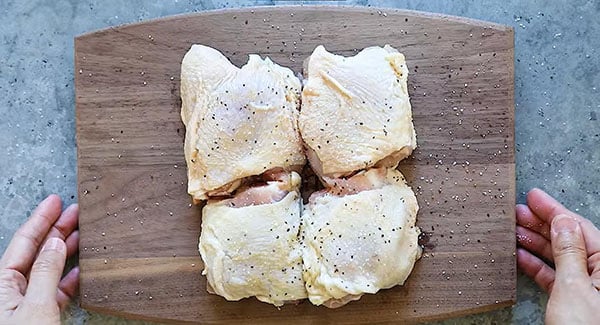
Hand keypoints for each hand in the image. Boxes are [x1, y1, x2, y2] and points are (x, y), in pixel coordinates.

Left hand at [0, 195, 78, 324]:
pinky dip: (69, 277)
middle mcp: (10, 290)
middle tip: (74, 211)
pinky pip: (55, 290)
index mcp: (1, 284)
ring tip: (81, 232)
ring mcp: (24, 303)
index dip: (40, 219)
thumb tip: (56, 244)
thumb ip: (47, 273)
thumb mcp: (35, 305)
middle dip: (55, 229)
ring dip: (65, 249)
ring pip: (47, 268)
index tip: (55, 202)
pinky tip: (81, 268)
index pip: (23, 242)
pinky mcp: (39, 316)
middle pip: (35, 251)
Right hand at [516, 188, 599, 324]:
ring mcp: (588, 289)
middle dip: (542, 224)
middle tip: (517, 210)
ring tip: (512, 230)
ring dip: (535, 243)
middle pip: (569, 240)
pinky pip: (555, 277)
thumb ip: (568, 252)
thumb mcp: (574, 287)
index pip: (578, 228)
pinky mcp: (575, 302)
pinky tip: (519, 256)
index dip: (554, 210)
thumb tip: (562, 221)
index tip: (533, 196)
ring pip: (559, 257)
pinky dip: (536, 266)